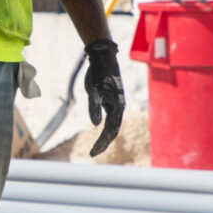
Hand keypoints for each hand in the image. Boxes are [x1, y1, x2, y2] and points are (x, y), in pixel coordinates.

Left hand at [82, 40, 124, 155]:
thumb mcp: (93, 89)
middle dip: (104, 143)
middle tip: (93, 154)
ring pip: (113, 125)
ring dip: (105, 137)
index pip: (110, 130)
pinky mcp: (113, 101)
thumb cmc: (98, 73)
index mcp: (117, 106)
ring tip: (97, 148)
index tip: (93, 153)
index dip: (102, 143)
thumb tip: (95, 124)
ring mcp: (117, 104)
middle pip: (113, 131)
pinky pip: (111, 118)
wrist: (104, 58)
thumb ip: (94, 106)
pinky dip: (106, 128)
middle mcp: (119, 107)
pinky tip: (100, 131)